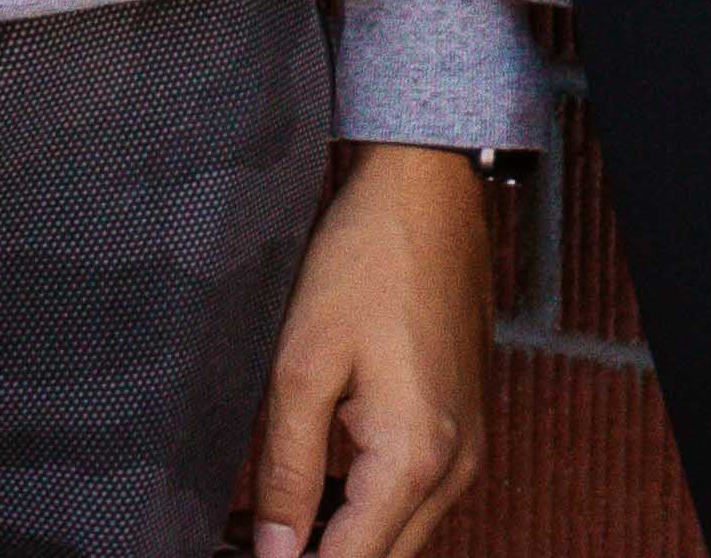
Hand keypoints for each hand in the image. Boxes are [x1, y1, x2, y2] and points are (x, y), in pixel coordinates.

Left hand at [250, 143, 488, 557]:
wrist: (426, 190)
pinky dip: (367, 511)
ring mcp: (466, 446)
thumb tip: (274, 550)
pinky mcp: (462, 425)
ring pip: (400, 537)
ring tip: (269, 523)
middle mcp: (454, 464)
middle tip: (250, 543)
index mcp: (415, 457)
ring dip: (340, 540)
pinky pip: (416, 499)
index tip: (245, 555)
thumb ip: (286, 471)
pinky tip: (315, 495)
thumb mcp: (301, 367)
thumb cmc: (368, 258)